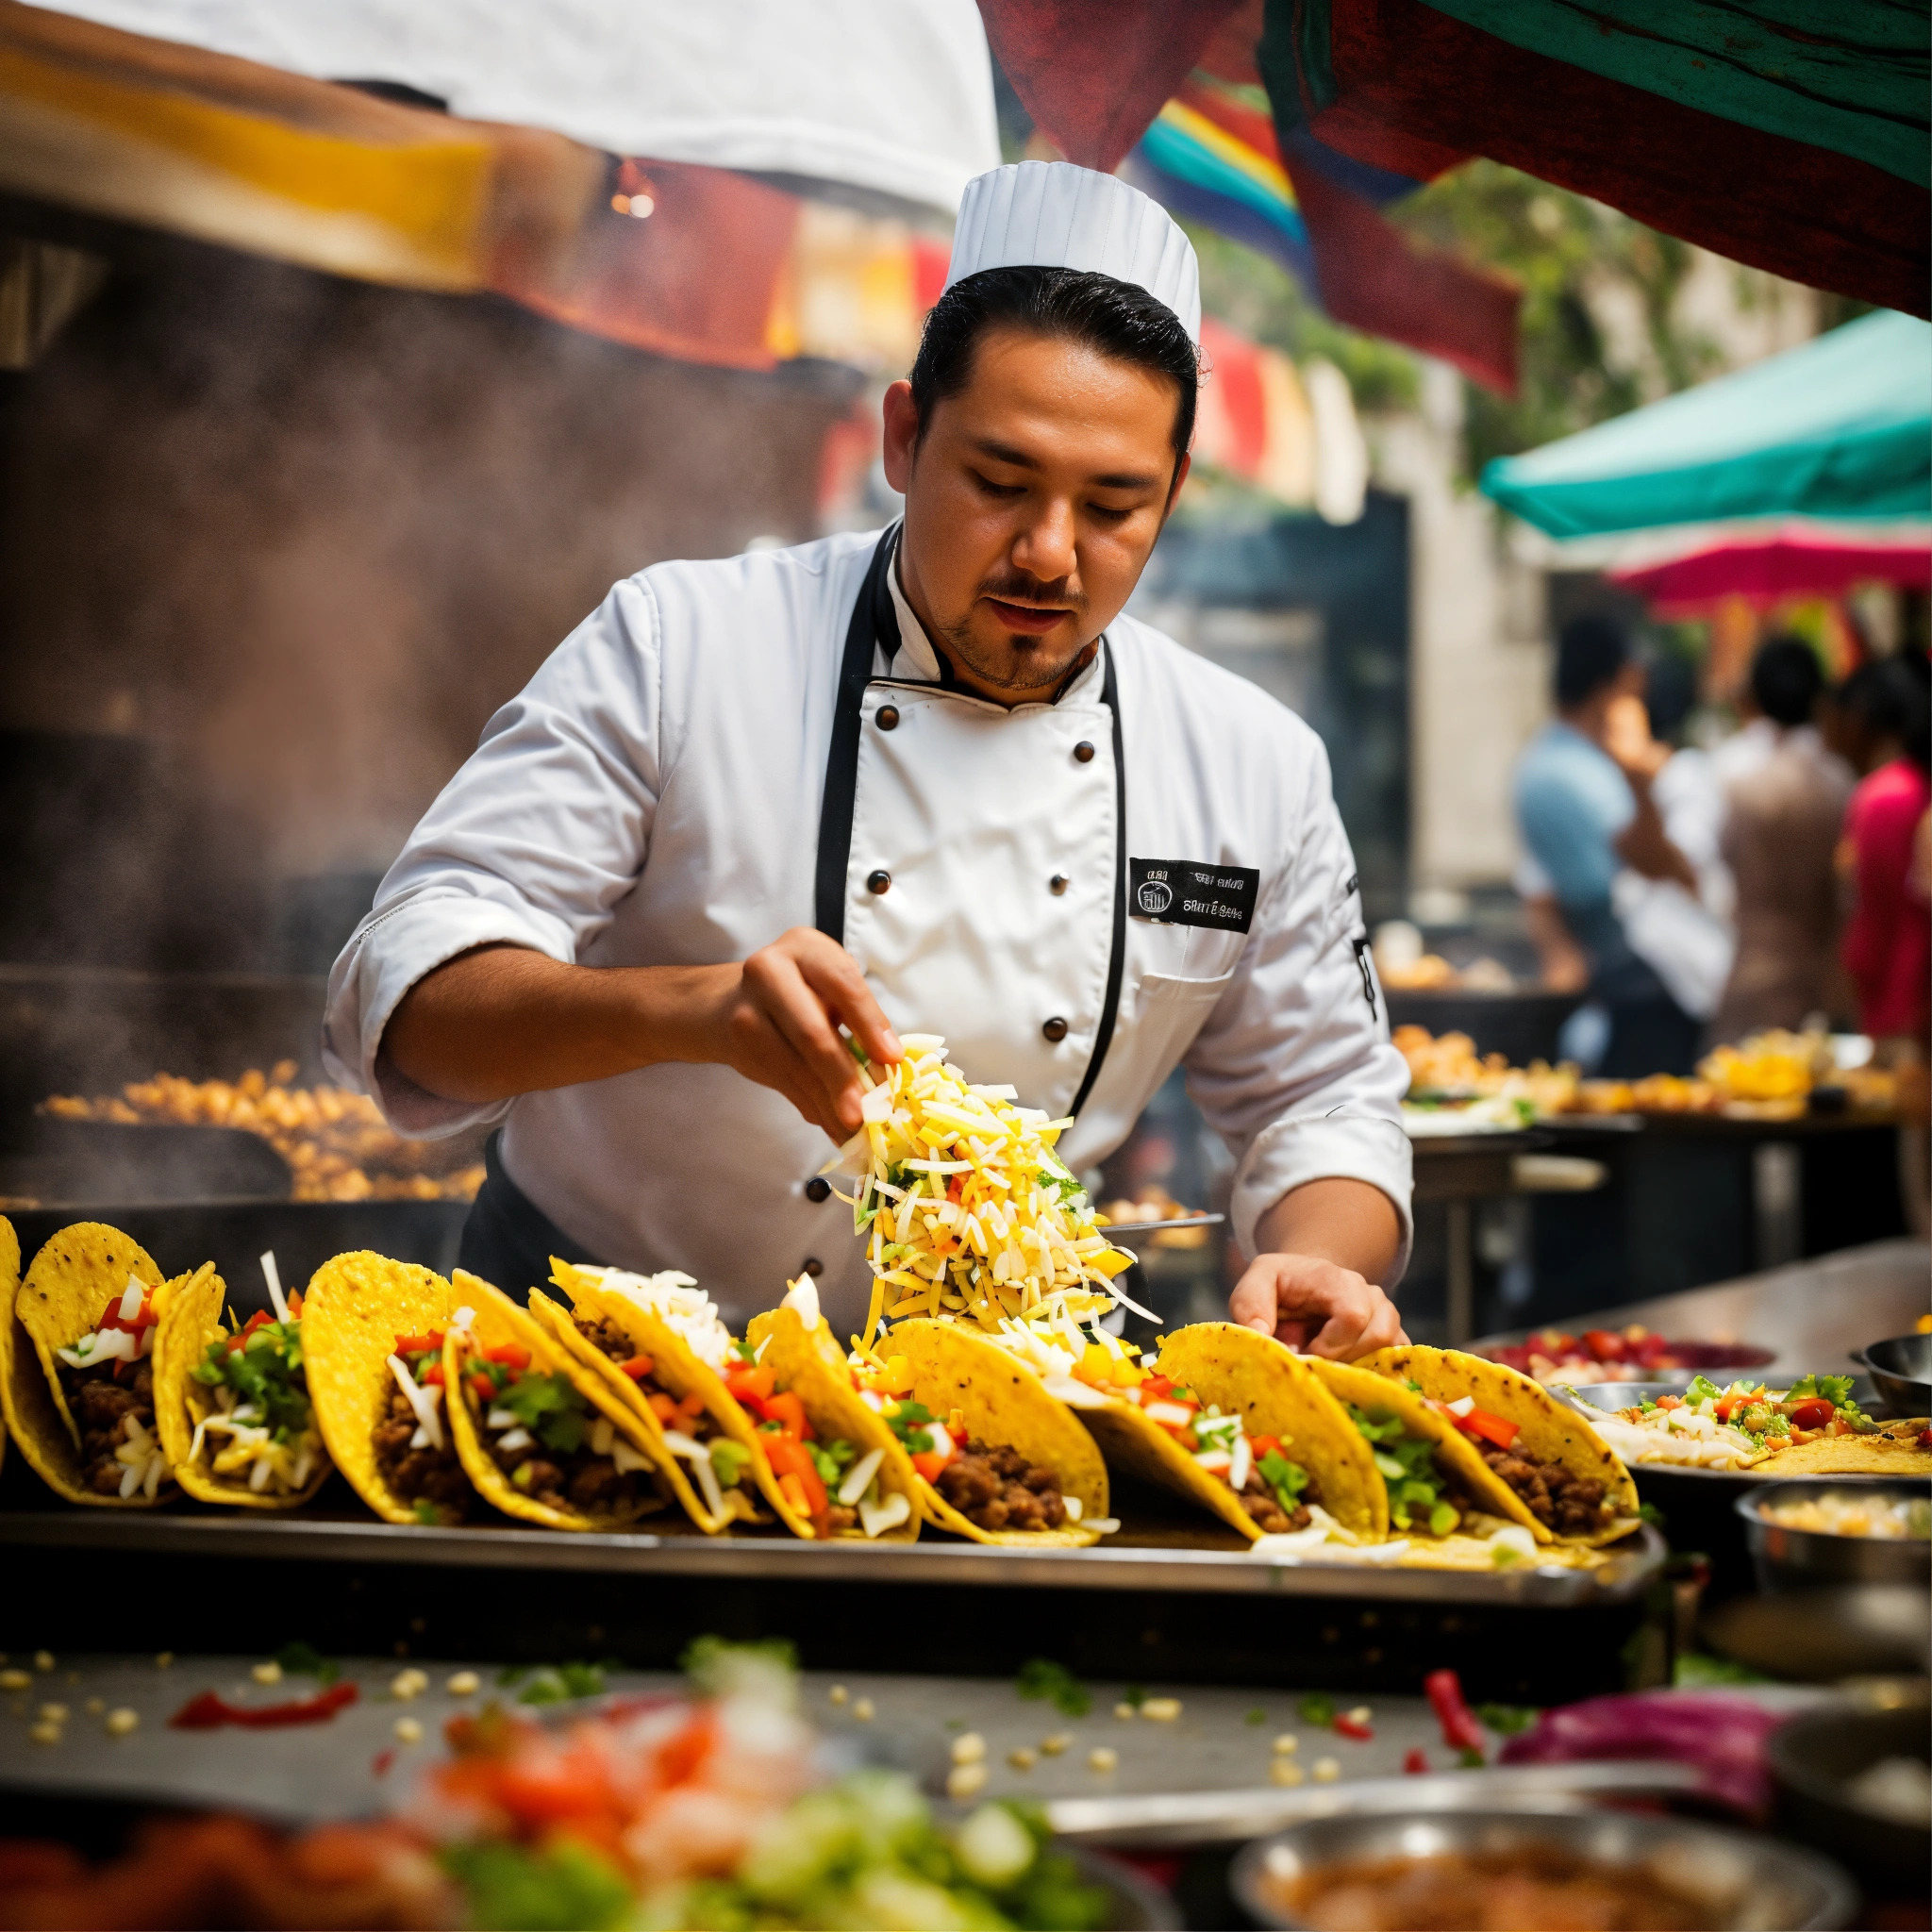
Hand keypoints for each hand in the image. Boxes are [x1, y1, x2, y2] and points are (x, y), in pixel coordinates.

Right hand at [714, 927, 900, 1139]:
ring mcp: (747, 1009)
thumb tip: (890, 1068)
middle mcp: (769, 970)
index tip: (891, 1059)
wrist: (728, 1002)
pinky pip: (783, 1083)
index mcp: (806, 947)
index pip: (844, 984)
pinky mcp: (739, 1045)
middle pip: (812, 1031)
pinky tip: (831, 1123)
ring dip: (827, 1103)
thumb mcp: (829, 987)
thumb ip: (858, 1018)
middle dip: (842, 1077)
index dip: (870, 1024)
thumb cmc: (798, 992)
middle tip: (864, 1112)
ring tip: (852, 1127)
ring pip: (795, 1065)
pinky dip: (811, 1108)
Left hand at [1228, 1252, 1406, 1359]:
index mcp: (1336, 1280)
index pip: (1353, 1314)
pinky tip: (1349, 1375)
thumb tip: (1262, 1335)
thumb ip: (1250, 1304)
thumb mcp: (1254, 1283)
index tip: (1305, 1353)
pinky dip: (1376, 1373)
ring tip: (1329, 1364)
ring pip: (1390, 1349)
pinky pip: (1399, 1360)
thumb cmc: (1280, 1286)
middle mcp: (1369, 1295)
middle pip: (1377, 1336)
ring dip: (1358, 1365)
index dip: (1330, 1344)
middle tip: (1314, 1362)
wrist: (1306, 1284)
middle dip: (1342, 1359)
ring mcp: (1386, 1315)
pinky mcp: (1393, 1338)